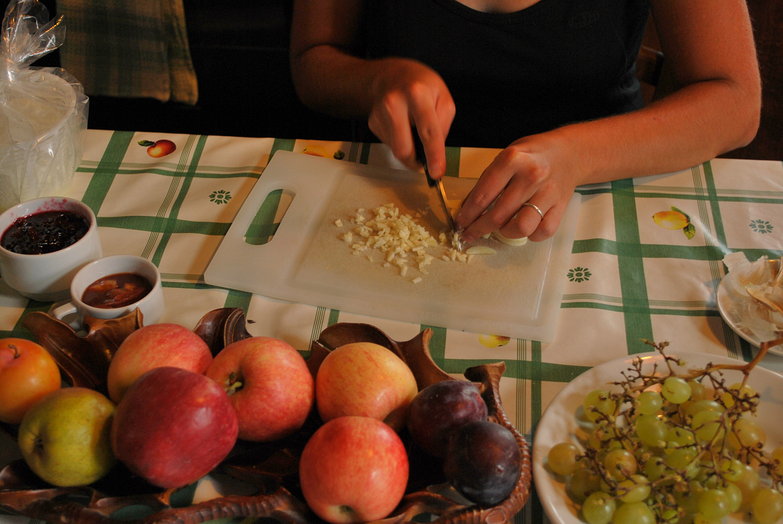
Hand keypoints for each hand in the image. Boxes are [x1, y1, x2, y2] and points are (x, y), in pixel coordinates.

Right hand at [367, 58, 454, 177]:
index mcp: (416, 94)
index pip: (428, 132)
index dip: (433, 155)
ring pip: (396, 149)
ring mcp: (379, 113)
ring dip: (409, 148)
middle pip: (404, 148)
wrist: (392, 75)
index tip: (436, 172)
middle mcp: (394, 103)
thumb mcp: (443, 97)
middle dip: (416, 161)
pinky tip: (402, 126)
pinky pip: (389, 144)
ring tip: (413, 129)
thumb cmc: (421, 85)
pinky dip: (400, 141)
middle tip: (425, 161)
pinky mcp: (373, 123)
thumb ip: (443, 124)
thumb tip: (435, 151)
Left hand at [455, 134, 579, 242]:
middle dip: (479, 229)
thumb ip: (489, 180)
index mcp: (512, 160)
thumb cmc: (532, 155)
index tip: (460, 223)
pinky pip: (542, 232)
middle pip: (498, 215)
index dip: (467, 215)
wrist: (569, 153)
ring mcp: (548, 193)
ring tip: (500, 228)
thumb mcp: (506, 156)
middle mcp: (531, 176)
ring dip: (505, 233)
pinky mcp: (561, 206)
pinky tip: (524, 227)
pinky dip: (531, 235)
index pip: (482, 196)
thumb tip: (468, 208)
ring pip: (521, 228)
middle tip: (470, 234)